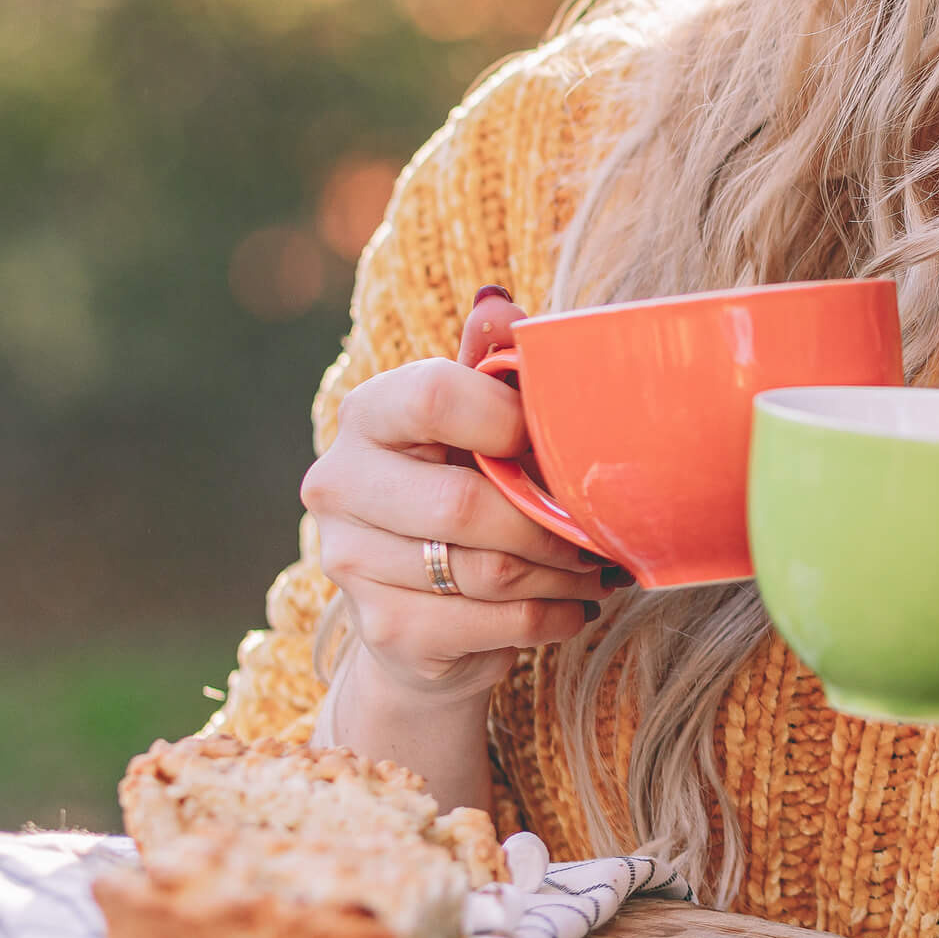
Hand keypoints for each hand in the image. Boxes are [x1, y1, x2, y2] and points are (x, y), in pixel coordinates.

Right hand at [301, 288, 619, 712]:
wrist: (425, 611)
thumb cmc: (465, 486)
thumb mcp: (480, 419)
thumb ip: (491, 364)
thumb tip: (500, 306)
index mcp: (367, 414)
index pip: (431, 396)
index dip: (509, 417)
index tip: (554, 439)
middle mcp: (338, 484)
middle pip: (463, 504)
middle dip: (549, 520)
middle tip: (600, 526)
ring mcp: (350, 563)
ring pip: (487, 571)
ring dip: (564, 572)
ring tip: (598, 565)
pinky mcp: (383, 631)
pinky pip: (493, 624)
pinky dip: (551, 615)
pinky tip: (573, 606)